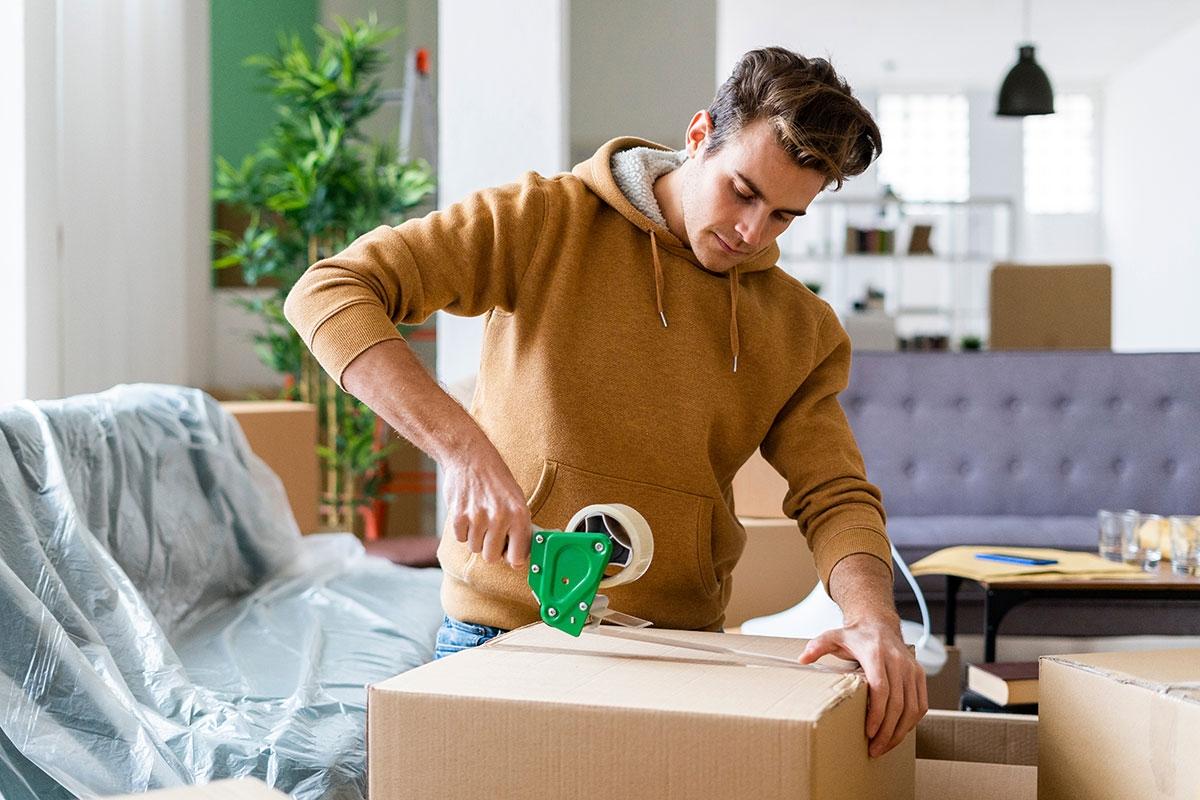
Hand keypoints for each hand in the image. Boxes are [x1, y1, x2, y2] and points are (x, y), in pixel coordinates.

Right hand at [440, 439, 531, 567]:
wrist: (471, 458)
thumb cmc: (497, 481)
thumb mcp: (517, 500)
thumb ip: (520, 528)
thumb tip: (519, 558)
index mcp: (519, 514)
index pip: (517, 558)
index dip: (512, 558)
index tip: (510, 553)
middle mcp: (499, 517)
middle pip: (492, 558)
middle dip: (491, 549)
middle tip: (492, 535)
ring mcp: (477, 517)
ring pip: (475, 548)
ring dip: (477, 538)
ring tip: (481, 518)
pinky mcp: (459, 516)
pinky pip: (461, 538)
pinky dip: (464, 530)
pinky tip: (469, 513)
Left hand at [797, 618, 926, 757]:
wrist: (878, 624)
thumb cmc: (856, 636)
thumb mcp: (833, 636)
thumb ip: (818, 646)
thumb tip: (802, 659)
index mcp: (876, 654)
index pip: (881, 689)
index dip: (877, 714)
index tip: (869, 732)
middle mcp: (898, 662)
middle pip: (898, 704)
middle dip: (887, 731)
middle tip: (874, 749)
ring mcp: (911, 669)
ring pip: (912, 708)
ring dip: (899, 731)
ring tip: (884, 747)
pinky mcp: (919, 675)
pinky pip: (920, 704)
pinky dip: (911, 722)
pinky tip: (898, 733)